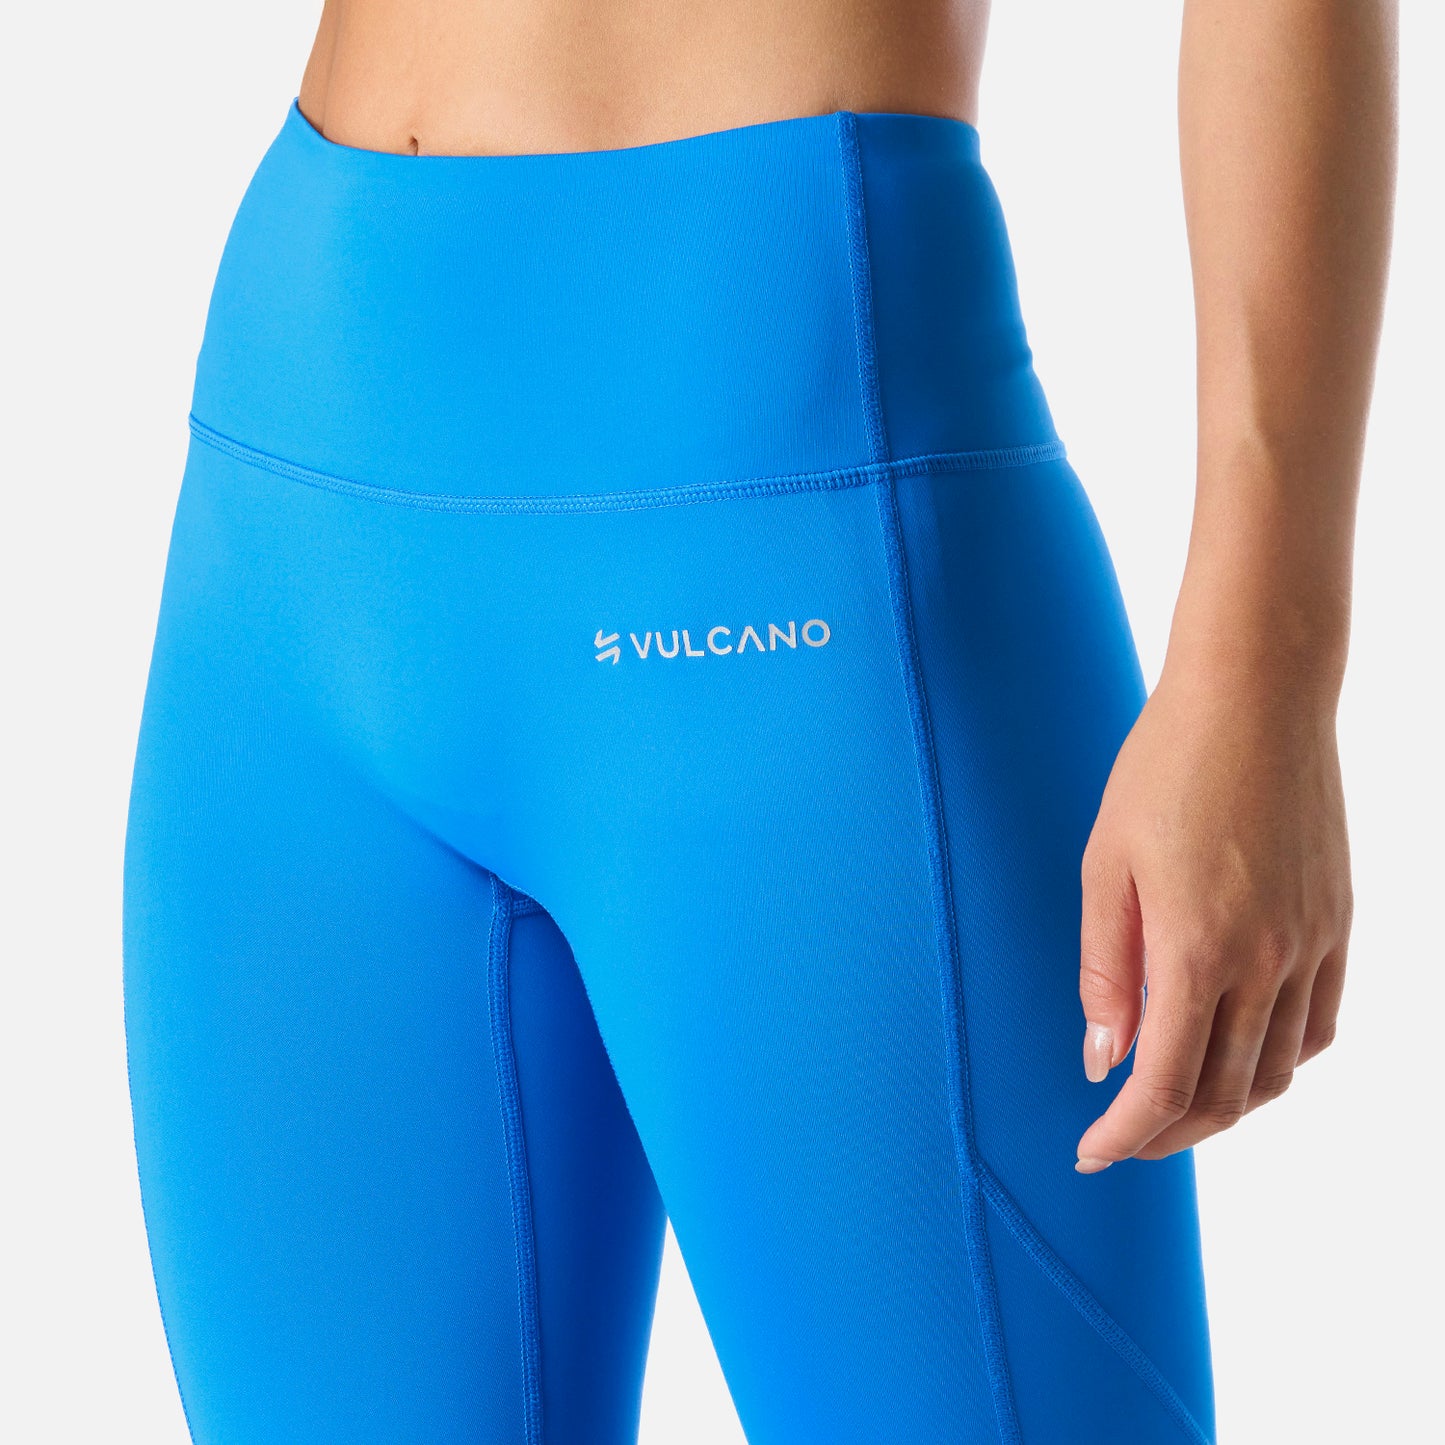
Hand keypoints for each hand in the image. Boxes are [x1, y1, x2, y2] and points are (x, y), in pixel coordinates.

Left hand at [1074, 661, 1351, 1169]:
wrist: (1257, 697)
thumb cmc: (1163, 769)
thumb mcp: (1105, 865)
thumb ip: (1105, 970)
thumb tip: (1103, 1058)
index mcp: (1197, 948)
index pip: (1166, 1084)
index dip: (1127, 1133)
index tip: (1092, 1152)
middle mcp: (1267, 960)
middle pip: (1225, 1094)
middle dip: (1169, 1132)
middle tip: (1124, 1137)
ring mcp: (1313, 944)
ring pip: (1277, 1071)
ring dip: (1225, 1106)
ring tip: (1175, 1105)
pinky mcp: (1338, 923)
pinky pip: (1317, 1025)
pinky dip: (1277, 1061)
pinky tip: (1241, 1054)